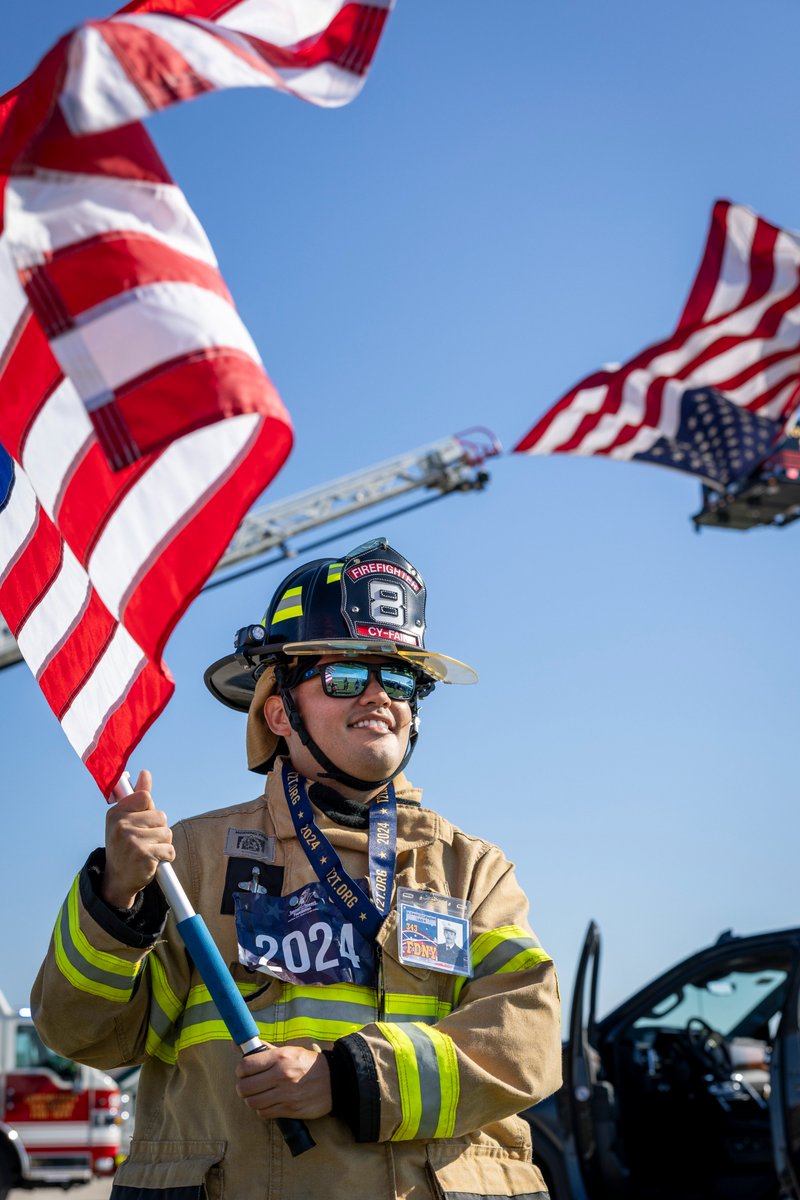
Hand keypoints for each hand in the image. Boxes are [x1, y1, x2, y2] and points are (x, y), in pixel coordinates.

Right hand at [102, 770, 173, 908]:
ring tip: (148, 851)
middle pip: (161, 816)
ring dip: (163, 844)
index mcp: (116, 813)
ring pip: (167, 832)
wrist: (118, 880)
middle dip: (158, 829)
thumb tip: (145, 773)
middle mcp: (121, 825)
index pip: (145, 797)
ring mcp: (131, 840)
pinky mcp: (144, 855)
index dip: (149, 811)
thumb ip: (138, 797)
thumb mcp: (127, 820)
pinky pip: (169, 849)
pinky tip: (153, 861)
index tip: (140, 822)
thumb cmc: (126, 845)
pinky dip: (166, 857)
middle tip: (144, 841)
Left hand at [235, 1045, 331, 1119]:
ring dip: (251, 1099)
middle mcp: (281, 1076)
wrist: (334, 1080)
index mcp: (280, 1057)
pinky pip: (264, 1113)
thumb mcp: (288, 1051)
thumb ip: (262, 1049)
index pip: (246, 1066)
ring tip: (257, 1094)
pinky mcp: (290, 1110)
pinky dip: (262, 1109)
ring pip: (252, 1102)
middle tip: (247, 1084)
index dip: (240, 1070)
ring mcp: (285, 1095)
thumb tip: (236, 1043)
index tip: (243, 1071)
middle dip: (242, 1086)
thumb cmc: (307, 1064)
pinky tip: (267, 1102)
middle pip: (245, 1087)